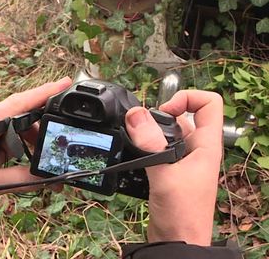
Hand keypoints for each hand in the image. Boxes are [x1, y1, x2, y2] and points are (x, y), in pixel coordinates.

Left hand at [0, 77, 72, 205]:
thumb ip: (23, 180)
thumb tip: (50, 178)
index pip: (17, 104)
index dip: (42, 93)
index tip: (65, 83)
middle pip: (16, 115)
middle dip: (34, 131)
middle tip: (49, 149)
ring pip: (8, 123)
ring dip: (19, 140)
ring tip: (24, 163)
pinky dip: (7, 141)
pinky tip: (7, 158)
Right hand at [125, 90, 223, 245]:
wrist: (177, 242)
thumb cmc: (182, 213)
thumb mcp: (165, 174)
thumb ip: (150, 144)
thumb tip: (136, 114)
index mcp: (206, 145)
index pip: (209, 103)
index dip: (186, 98)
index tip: (163, 111)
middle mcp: (195, 149)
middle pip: (179, 116)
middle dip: (156, 117)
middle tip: (139, 129)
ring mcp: (182, 161)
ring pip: (163, 133)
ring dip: (146, 134)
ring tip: (134, 143)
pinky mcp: (168, 171)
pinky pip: (154, 149)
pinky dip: (140, 148)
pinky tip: (131, 156)